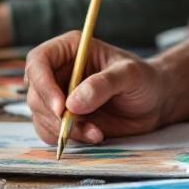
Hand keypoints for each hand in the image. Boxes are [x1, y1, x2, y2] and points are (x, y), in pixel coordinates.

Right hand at [24, 31, 169, 145]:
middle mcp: (58, 71)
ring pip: (40, 115)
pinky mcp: (63, 118)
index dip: (43, 84)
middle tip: (79, 126)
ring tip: (96, 132)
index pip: (38, 62)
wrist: (154, 103)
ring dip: (63, 130)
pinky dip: (68, 139)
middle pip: (34, 92)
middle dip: (53, 114)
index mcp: (68, 50)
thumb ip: (103, 85)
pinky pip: (50, 131)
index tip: (60, 108)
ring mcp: (58, 96)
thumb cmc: (143, 80)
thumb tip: (72, 103)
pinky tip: (94, 135)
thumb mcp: (130, 75)